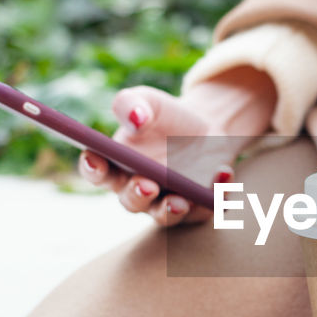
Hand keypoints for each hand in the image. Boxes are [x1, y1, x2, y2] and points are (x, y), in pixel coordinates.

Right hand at [77, 65, 275, 226]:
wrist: (206, 127)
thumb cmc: (166, 116)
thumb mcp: (147, 100)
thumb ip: (130, 104)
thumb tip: (135, 119)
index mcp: (117, 166)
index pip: (98, 172)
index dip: (93, 168)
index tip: (95, 157)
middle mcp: (139, 190)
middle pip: (131, 201)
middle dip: (138, 194)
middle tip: (148, 184)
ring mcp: (168, 202)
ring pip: (166, 216)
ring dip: (172, 210)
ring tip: (182, 200)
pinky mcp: (198, 207)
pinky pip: (206, 209)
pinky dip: (217, 196)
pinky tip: (223, 173)